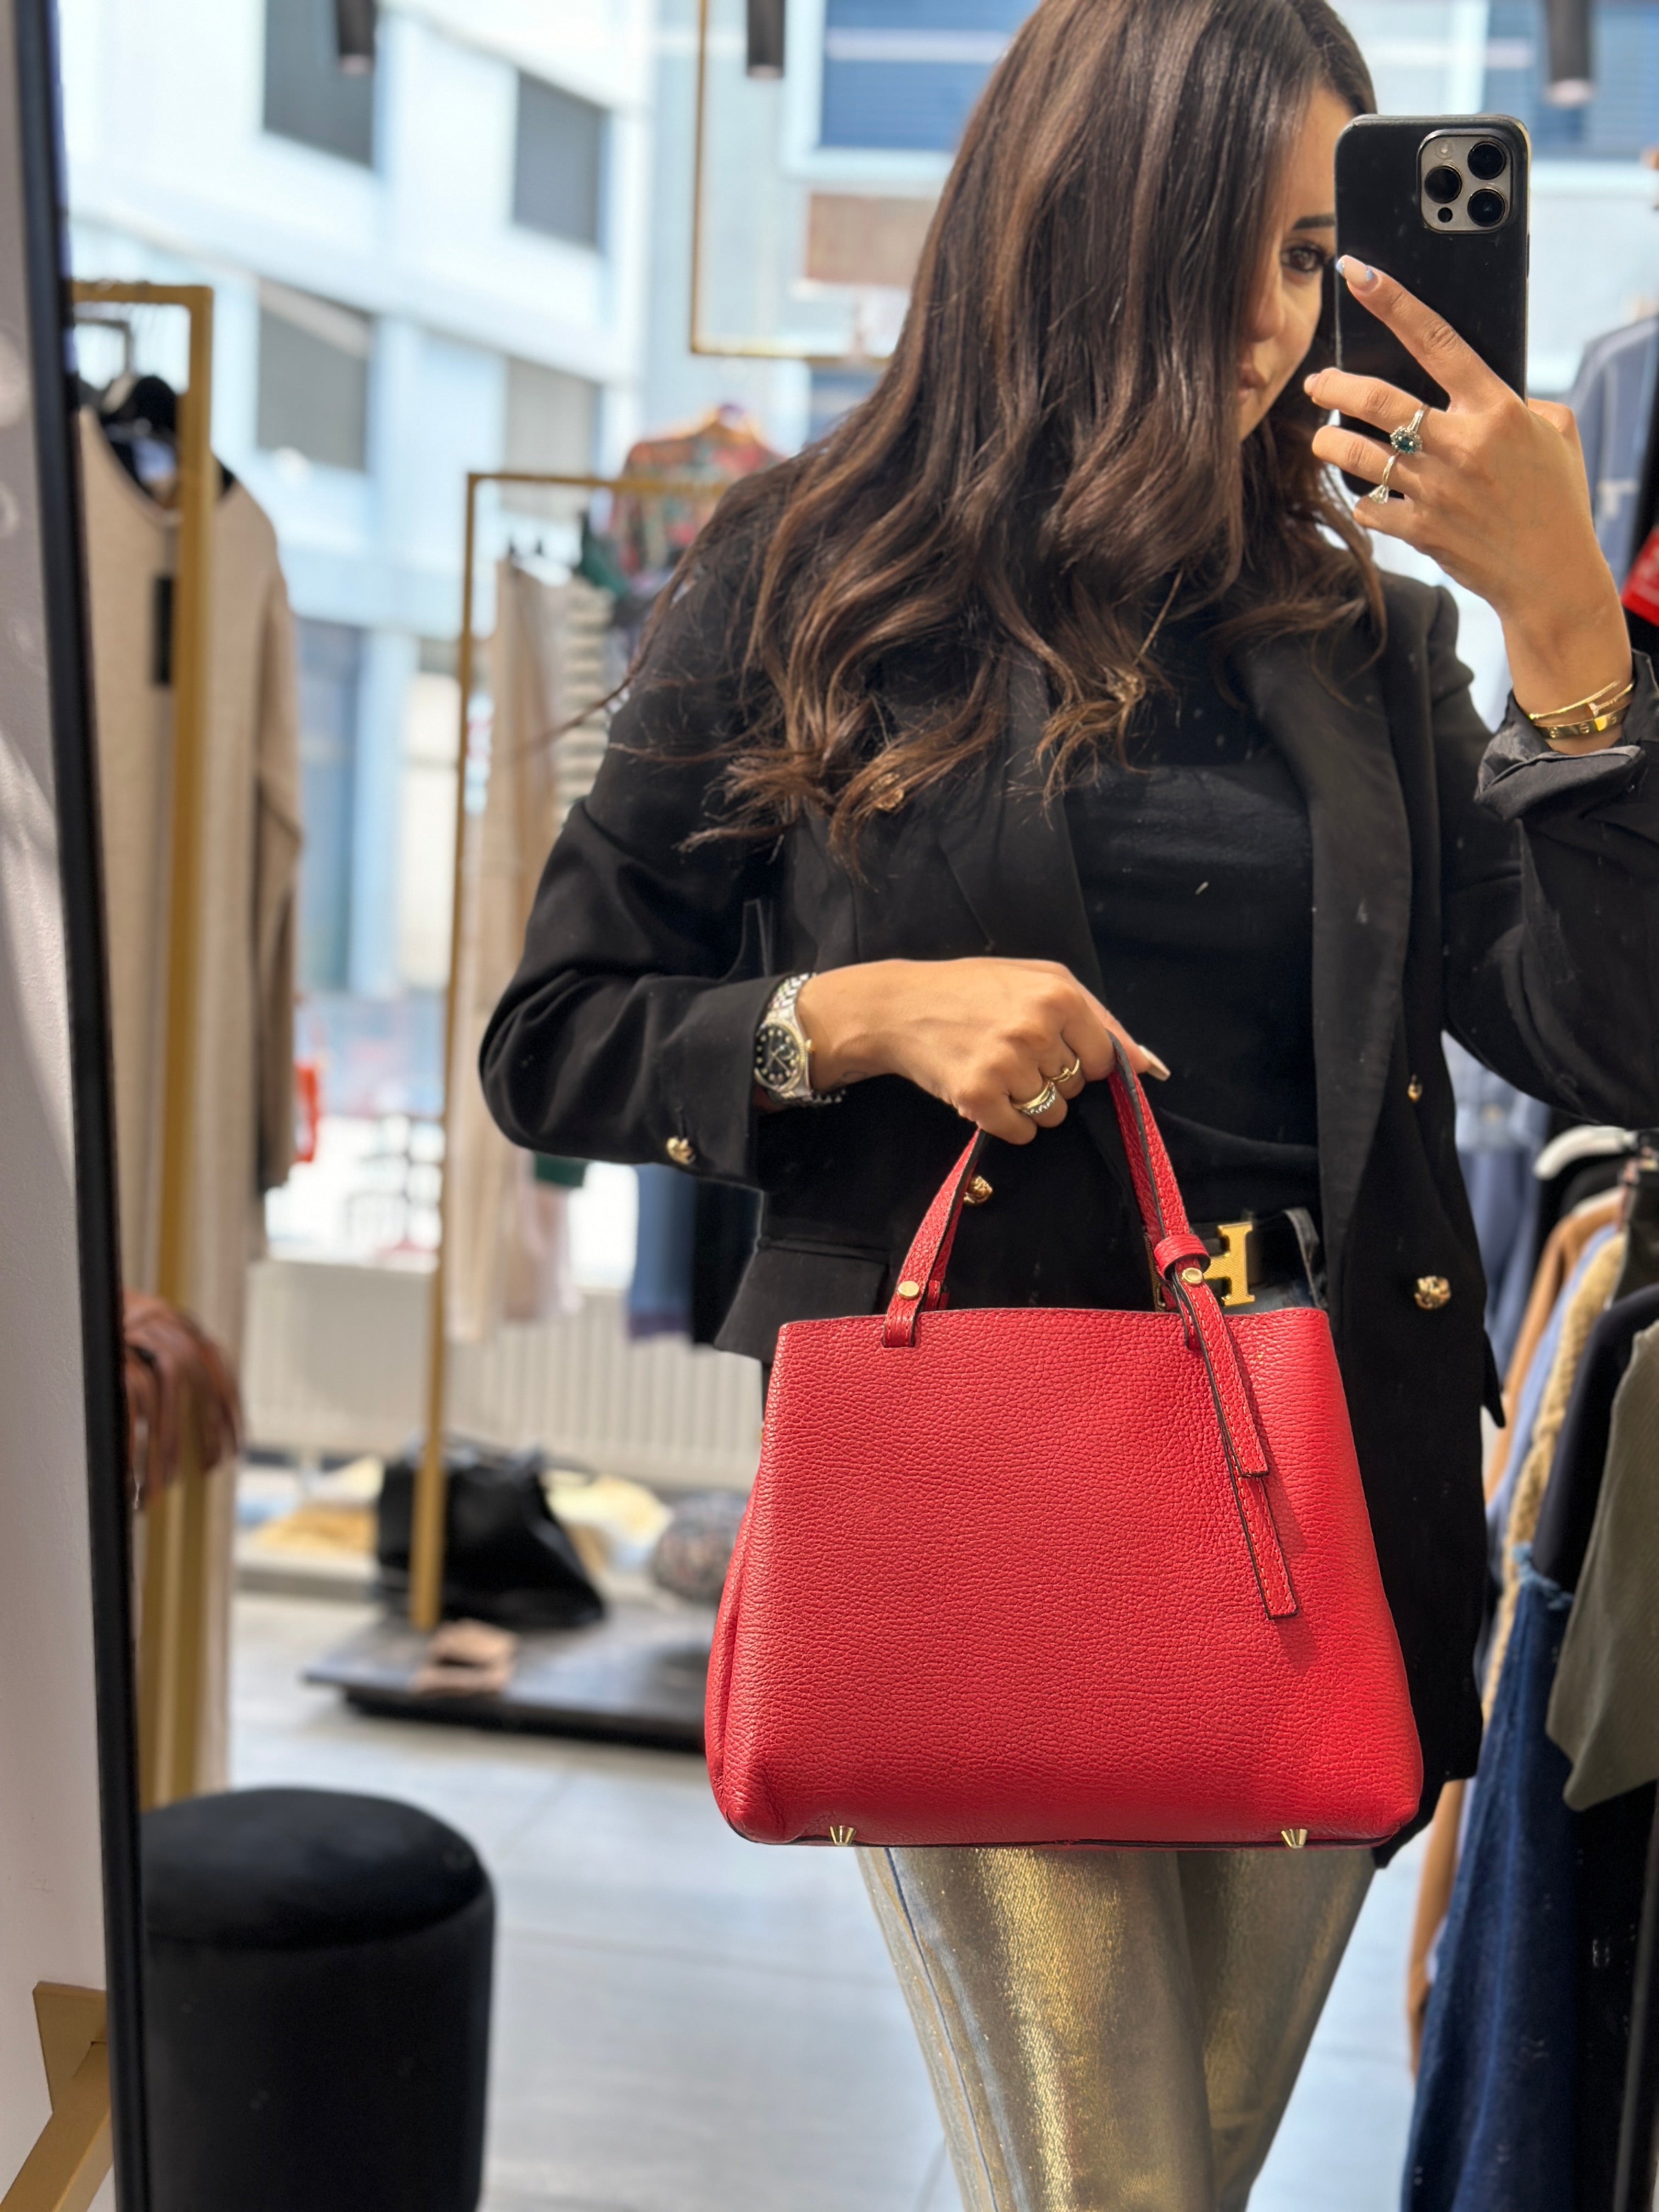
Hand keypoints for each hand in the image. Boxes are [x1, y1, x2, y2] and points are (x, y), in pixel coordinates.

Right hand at [796, 958, 1167, 1145]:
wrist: (899, 1007)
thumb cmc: (974, 990)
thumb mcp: (1041, 979)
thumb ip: (1099, 1019)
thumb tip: (1148, 1067)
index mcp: (1058, 995)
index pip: (1104, 1059)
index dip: (1080, 1060)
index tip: (1051, 1048)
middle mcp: (1036, 1029)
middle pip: (1077, 1088)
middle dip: (1052, 1079)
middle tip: (1012, 1053)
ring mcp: (1006, 1065)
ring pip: (1052, 1115)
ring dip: (1030, 1104)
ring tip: (997, 1072)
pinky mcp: (977, 1096)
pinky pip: (1020, 1133)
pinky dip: (1007, 1124)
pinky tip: (986, 1095)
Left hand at [1305, 259, 1630, 748]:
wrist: (1551, 574)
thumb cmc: (1555, 499)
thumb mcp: (1557, 435)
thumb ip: (1519, 403)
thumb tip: (1481, 390)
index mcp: (1497, 408)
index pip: (1437, 339)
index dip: (1392, 302)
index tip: (1358, 275)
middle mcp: (1462, 443)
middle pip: (1378, 399)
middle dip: (1334, 386)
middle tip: (1316, 383)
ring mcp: (1437, 489)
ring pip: (1359, 454)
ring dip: (1330, 444)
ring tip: (1324, 438)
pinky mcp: (1420, 530)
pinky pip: (1369, 507)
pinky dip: (1360, 500)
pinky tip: (1363, 495)